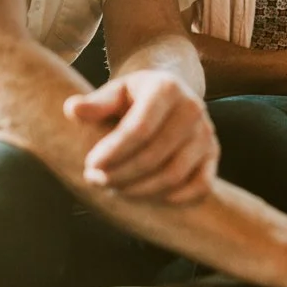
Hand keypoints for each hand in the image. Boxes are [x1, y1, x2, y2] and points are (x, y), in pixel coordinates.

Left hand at [63, 71, 218, 203]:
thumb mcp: (115, 92)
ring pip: (174, 175)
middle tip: (95, 180)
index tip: (90, 165)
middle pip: (154, 156)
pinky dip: (174, 198)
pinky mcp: (213, 154)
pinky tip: (146, 195)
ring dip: (139, 190)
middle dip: (120, 175)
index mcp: (166, 88)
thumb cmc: (135, 97)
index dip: (113, 152)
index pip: (139, 129)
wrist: (169, 95)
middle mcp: (192, 109)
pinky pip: (200, 187)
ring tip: (113, 188)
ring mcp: (206, 133)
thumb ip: (96, 103)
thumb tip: (72, 109)